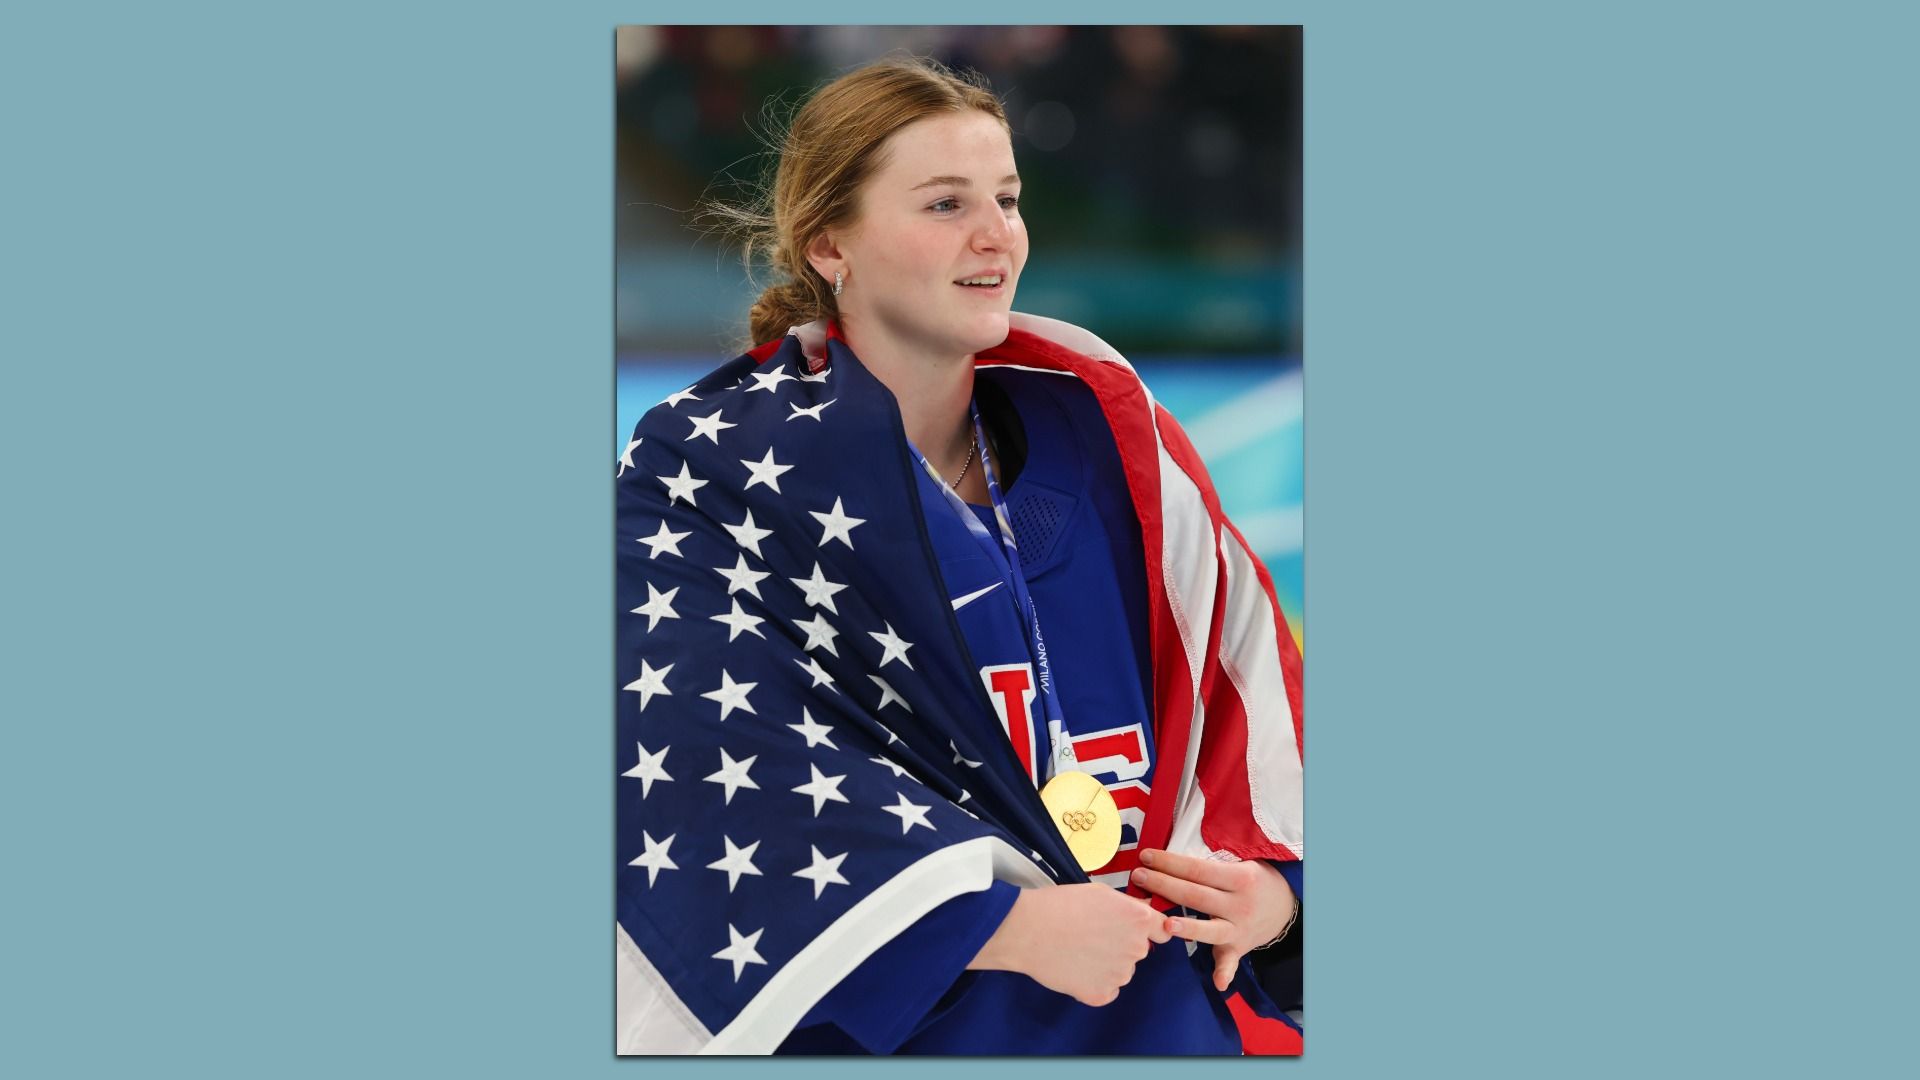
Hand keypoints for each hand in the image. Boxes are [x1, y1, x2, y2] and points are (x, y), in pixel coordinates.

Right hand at [968, 883, 1171, 1006]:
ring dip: (1106, 964)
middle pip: (1138, 950)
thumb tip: (1142, 913)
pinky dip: (1094, 982)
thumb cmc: (1060, 905)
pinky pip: (1106, 990)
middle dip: (1121, 944)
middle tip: (1091, 935)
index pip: (1163, 929)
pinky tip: (1075, 967)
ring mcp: (1120, 975)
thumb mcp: (1101, 892)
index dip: (1148, 928)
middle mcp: (1137, 948)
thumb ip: (1128, 906)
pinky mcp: (1102, 994)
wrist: (1028, 929)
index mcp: (1139, 919)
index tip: (1134, 930)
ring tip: (1077, 949)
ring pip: (1121, 971)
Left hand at [1130, 849, 1297, 991]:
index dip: (1170, 863)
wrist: (1286, 904)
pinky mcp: (1239, 948)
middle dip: (1164, 885)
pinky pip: (1231, 962)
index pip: (1197, 870)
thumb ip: (1211, 866)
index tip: (1147, 857)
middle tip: (1138, 876)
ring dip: (1187, 928)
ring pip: (1208, 929)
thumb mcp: (1242, 864)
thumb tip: (1173, 861)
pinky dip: (1225, 973)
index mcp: (1240, 879)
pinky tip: (1218, 982)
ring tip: (1163, 923)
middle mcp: (1239, 905)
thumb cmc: (1255, 879)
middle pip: (1196, 896)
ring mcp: (1239, 929)